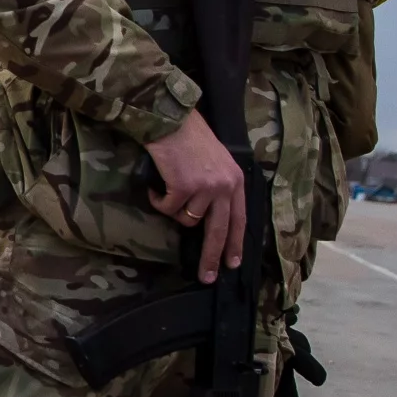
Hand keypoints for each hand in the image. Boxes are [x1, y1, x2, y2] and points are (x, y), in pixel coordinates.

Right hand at [146, 110, 246, 282]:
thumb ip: (218, 187)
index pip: (239, 220)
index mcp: (235, 181)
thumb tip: (207, 217)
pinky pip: (168, 208)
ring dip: (174, 208)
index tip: (232, 263)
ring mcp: (205, 188)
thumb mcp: (216, 161)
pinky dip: (158, 200)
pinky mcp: (183, 188)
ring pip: (187, 219)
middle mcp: (225, 186)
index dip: (235, 244)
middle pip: (219, 232)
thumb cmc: (190, 137)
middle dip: (212, 257)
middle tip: (206, 277)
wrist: (171, 119)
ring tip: (169, 188)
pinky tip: (157, 185)